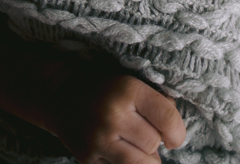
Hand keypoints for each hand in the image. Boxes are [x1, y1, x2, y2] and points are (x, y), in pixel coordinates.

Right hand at [46, 69, 185, 163]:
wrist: (62, 95)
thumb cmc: (106, 90)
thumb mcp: (131, 83)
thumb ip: (156, 102)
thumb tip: (174, 130)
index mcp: (128, 89)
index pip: (168, 117)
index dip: (177, 132)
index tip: (174, 137)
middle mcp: (113, 113)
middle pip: (154, 143)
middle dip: (154, 143)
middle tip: (143, 134)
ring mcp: (99, 138)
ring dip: (144, 160)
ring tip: (136, 148)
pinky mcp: (87, 158)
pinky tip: (118, 152)